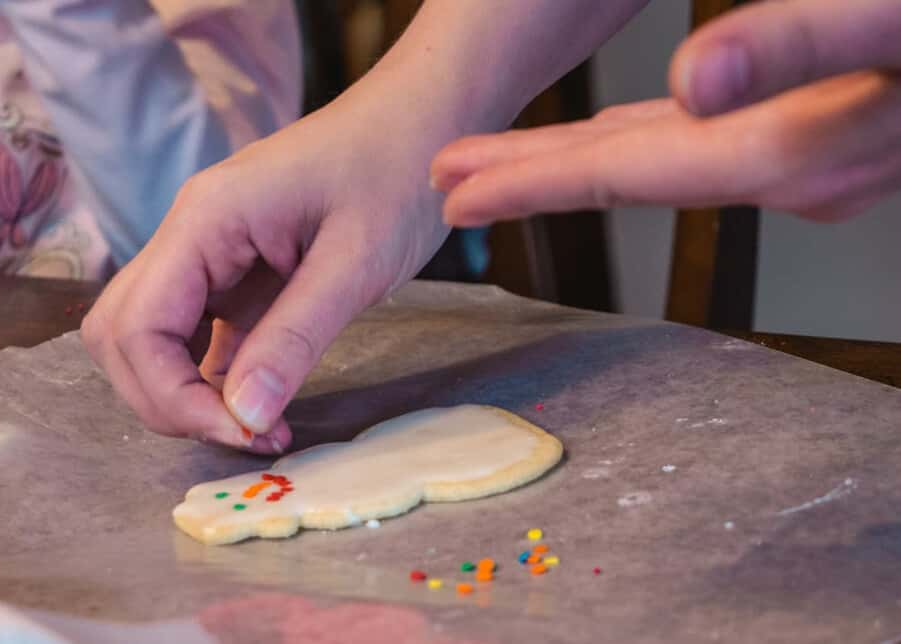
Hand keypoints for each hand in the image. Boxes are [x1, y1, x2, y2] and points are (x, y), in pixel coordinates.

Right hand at [82, 95, 449, 452]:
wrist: (419, 124)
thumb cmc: (396, 174)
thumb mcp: (355, 262)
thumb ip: (294, 337)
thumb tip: (243, 416)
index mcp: (206, 220)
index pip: (136, 325)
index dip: (172, 396)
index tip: (242, 432)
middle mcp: (192, 234)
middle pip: (126, 335)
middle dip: (169, 400)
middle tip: (248, 434)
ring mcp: (211, 252)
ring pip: (156, 337)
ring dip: (190, 392)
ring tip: (261, 425)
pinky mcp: (239, 271)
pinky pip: (202, 332)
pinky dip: (219, 375)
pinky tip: (266, 399)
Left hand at [433, 0, 900, 225]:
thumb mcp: (899, 13)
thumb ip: (806, 42)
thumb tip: (695, 76)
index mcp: (784, 142)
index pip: (621, 172)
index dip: (528, 180)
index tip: (448, 188)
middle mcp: (785, 166)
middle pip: (623, 178)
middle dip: (527, 181)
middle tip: (447, 184)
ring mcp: (806, 159)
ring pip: (659, 162)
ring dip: (574, 164)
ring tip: (504, 163)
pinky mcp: (825, 138)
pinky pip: (709, 145)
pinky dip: (652, 142)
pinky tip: (640, 131)